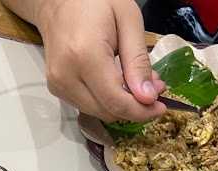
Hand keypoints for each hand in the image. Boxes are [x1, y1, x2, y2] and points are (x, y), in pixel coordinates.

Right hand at [35, 0, 165, 121]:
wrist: (58, 2)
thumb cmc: (95, 2)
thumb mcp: (128, 21)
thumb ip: (138, 61)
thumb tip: (148, 98)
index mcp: (85, 56)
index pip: (116, 102)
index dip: (141, 111)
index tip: (160, 108)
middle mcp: (66, 76)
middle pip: (107, 112)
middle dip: (134, 107)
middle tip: (152, 89)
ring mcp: (58, 85)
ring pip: (98, 113)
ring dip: (121, 105)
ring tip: (135, 83)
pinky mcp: (57, 89)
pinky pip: (88, 106)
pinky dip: (106, 101)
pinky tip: (116, 83)